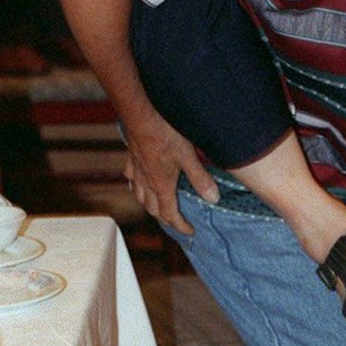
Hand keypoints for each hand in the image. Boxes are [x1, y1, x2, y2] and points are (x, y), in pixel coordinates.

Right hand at [122, 106, 219, 233]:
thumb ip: (200, 179)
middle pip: (154, 209)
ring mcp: (137, 171)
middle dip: (166, 218)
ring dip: (150, 205)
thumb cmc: (165, 134)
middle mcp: (146, 183)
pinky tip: (139, 182)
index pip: (170, 215)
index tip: (190, 231)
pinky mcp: (131, 159)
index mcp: (162, 186)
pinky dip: (136, 186)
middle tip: (177, 220)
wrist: (141, 114)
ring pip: (140, 197)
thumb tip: (213, 199)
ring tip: (159, 206)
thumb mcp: (188, 156)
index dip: (181, 226)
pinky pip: (131, 179)